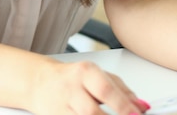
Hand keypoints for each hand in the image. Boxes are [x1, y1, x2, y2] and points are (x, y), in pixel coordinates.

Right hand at [28, 59, 149, 114]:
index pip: (106, 90)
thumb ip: (121, 89)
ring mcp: (61, 106)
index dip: (124, 106)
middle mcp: (71, 87)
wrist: (40, 82)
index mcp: (85, 72)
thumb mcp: (97, 76)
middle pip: (92, 112)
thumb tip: (142, 106)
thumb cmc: (73, 78)